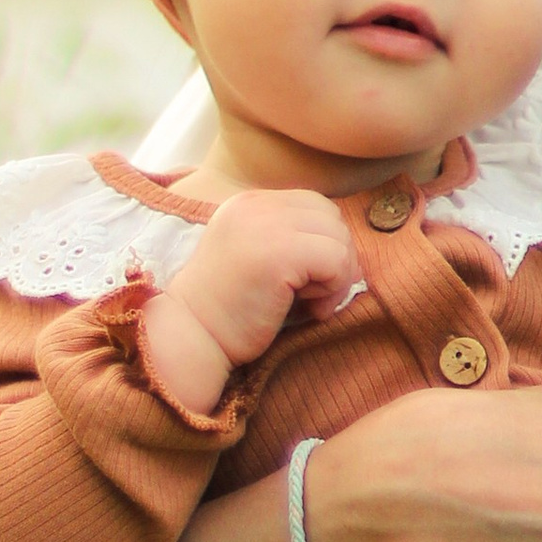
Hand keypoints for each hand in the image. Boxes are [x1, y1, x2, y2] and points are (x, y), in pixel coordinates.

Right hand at [147, 190, 362, 407]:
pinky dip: (334, 289)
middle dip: (335, 258)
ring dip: (336, 276)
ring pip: (339, 238)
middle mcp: (256, 204)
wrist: (192, 338)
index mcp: (249, 203)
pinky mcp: (278, 252)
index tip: (304, 282)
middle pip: (331, 218)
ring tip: (309, 303)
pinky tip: (310, 310)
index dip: (323, 244)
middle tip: (313, 296)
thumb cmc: (230, 313)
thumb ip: (291, 240)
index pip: (315, 206)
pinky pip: (337, 259)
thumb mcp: (258, 259)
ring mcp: (265, 225)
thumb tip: (349, 246)